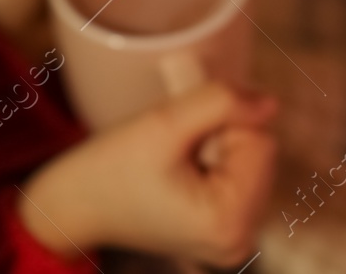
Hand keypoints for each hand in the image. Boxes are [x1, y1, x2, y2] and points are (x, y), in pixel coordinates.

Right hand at [17, 82, 278, 266]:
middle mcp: (240, 242)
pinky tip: (179, 171)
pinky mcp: (223, 234)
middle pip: (259, 154)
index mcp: (228, 223)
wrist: (74, 205)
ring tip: (172, 161)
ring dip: (216, 147)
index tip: (178, 132)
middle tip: (172, 146)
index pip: (260, 141)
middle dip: (220, 136)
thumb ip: (220, 103)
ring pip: (250, 162)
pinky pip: (238, 178)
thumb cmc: (108, 169)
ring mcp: (233, 242)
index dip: (220, 122)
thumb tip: (270, 103)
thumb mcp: (162, 123)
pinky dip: (212, 163)